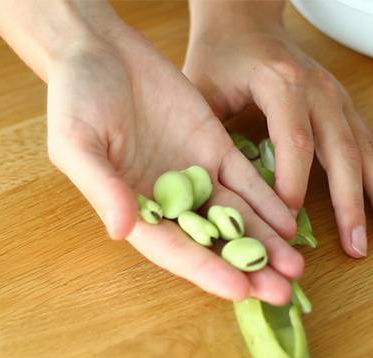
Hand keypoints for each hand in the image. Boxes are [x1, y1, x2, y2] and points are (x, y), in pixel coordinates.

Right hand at [46, 23, 301, 303]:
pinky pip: (245, 179)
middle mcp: (169, 201)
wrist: (102, 50)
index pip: (175, 249)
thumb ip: (101, 186)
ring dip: (267, 242)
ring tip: (297, 265)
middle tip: (283, 293)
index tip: (240, 291)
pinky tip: (290, 222)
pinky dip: (267, 201)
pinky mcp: (214, 149)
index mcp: (134, 208)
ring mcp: (195, 175)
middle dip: (248, 268)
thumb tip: (122, 229)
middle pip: (214, 243)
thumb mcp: (76, 141)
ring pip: (237, 216)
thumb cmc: (75, 98)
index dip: (207, 271)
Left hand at [184, 13, 372, 257]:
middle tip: (357, 247)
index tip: (287, 227)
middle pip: (341, 151)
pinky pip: (369, 137)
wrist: (246, 17)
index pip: (294, 141)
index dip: (293, 187)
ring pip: (364, 147)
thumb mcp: (199, 88)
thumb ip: (203, 133)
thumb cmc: (219, 55)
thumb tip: (208, 188)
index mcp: (280, 82)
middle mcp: (317, 89)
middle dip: (350, 203)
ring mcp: (336, 95)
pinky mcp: (342, 102)